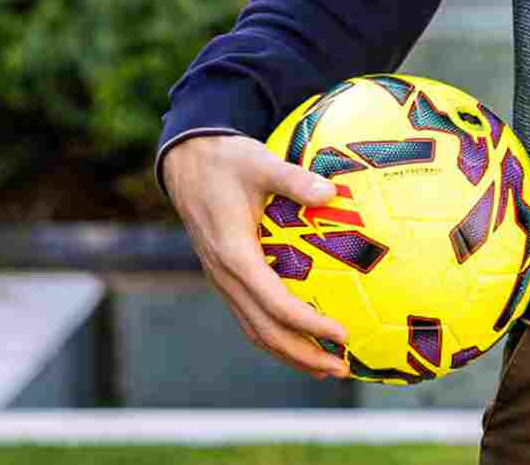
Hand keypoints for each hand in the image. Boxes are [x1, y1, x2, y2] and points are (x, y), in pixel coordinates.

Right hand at [163, 133, 350, 378]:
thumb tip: (331, 192)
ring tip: (325, 367)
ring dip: (290, 352)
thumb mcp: (261, 163)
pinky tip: (300, 338)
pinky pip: (251, 316)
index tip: (341, 333)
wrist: (188, 162)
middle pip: (264, 330)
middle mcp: (226, 276)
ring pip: (255, 330)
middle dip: (302, 354)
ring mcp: (223, 280)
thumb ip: (295, 179)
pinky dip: (276, 334)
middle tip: (341, 368)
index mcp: (234, 254)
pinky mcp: (226, 277)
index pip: (274, 303)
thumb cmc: (228, 161)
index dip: (308, 323)